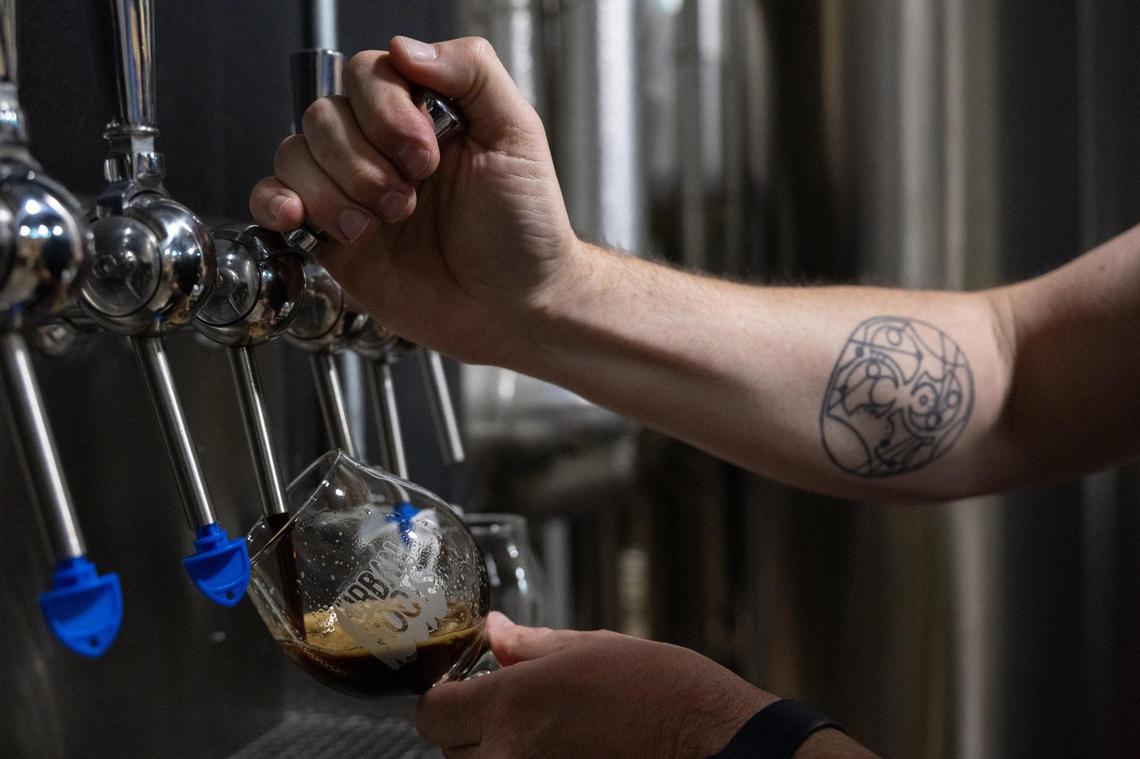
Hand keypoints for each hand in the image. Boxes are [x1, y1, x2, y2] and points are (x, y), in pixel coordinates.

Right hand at [248, 36, 582, 363]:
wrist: (514, 307)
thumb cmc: (525, 229)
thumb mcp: (517, 135)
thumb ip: (472, 72)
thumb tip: (406, 46)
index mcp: (422, 114)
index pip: (368, 75)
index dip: (387, 114)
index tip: (426, 158)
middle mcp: (380, 147)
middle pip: (324, 115)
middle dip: (365, 162)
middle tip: (409, 200)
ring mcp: (352, 190)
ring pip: (295, 154)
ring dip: (334, 190)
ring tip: (382, 224)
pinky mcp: (331, 236)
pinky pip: (273, 200)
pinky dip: (276, 202)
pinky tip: (300, 217)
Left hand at [415, 612, 774, 757]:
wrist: (715, 745)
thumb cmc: (666, 694)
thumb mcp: (594, 649)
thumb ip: (531, 646)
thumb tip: (494, 633)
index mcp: (515, 707)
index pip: (432, 712)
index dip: (444, 696)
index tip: (462, 686)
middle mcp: (512, 757)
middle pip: (448, 748)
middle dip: (469, 726)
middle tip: (509, 706)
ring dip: (494, 752)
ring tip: (542, 731)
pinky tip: (561, 750)